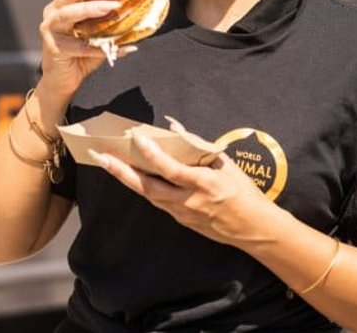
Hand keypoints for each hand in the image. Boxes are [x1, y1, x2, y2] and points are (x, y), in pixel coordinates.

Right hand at [36, 0, 134, 123]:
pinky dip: (97, 46)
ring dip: (93, 7)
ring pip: (69, 11)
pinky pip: (76, 44)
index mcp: (66, 0)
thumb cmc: (82, 53)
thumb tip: (141, 5)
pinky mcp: (52, 46)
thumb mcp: (100, 30)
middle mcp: (54, 9)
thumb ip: (113, 16)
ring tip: (114, 7)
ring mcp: (50, 27)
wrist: (64, 81)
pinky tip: (118, 48)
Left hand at [89, 118, 275, 246]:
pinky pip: (158, 202)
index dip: (154, 155)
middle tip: (102, 157)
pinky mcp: (182, 221)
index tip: (138, 139)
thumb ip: (198, 146)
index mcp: (204, 184)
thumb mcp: (226, 164)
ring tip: (109, 164)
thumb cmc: (243, 192)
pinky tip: (132, 177)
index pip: (172, 170)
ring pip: (149, 196)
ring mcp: (184, 214)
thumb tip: (174, 128)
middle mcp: (190, 201)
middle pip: (149, 187)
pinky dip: (144, 188)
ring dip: (128, 180)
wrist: (254, 228)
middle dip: (123, 172)